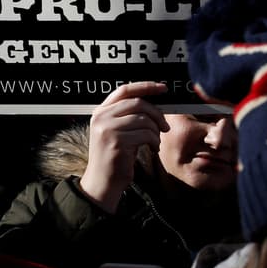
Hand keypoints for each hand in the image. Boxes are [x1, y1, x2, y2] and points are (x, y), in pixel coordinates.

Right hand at [79, 82, 168, 213]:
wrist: (104, 180)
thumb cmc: (116, 155)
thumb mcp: (119, 130)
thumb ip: (129, 115)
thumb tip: (154, 103)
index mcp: (101, 111)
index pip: (125, 90)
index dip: (145, 86)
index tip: (163, 87)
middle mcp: (101, 117)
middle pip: (138, 104)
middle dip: (157, 114)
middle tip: (165, 127)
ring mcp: (107, 128)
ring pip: (145, 120)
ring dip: (156, 132)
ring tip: (154, 142)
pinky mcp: (116, 141)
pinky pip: (147, 134)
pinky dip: (155, 142)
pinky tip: (152, 149)